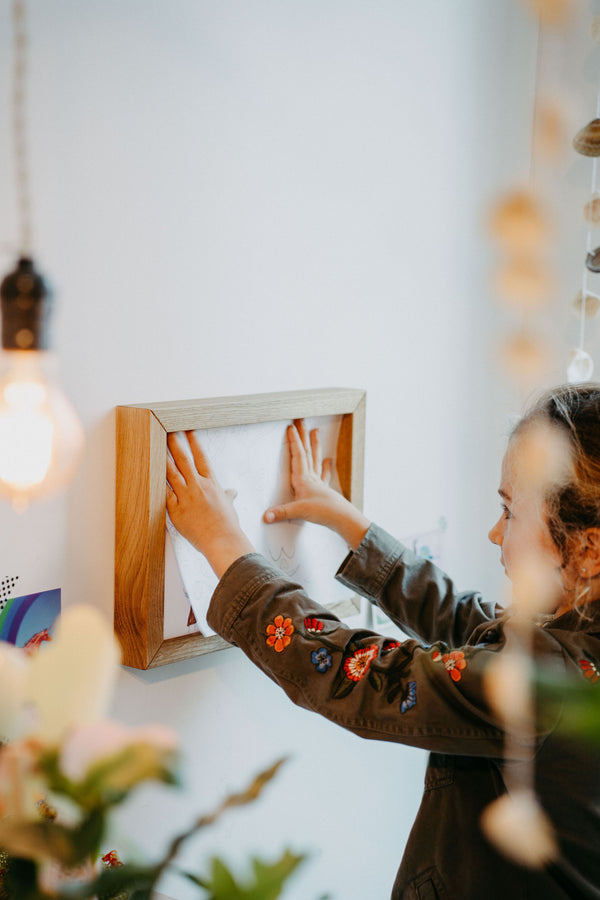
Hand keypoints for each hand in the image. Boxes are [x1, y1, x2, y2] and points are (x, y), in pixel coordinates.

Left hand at [166, 432, 253, 577]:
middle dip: (175, 444)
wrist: (222, 540)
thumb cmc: (228, 525)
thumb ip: (227, 496)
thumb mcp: (229, 506)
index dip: (194, 443)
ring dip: (163, 458)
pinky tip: (150, 473)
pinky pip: (163, 493)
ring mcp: (186, 497)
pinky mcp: (176, 509)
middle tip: (167, 431)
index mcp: (212, 484)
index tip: (188, 431)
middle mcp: (198, 486)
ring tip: (155, 446)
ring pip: (171, 473)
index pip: (202, 458)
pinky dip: (157, 482)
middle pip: (184, 460)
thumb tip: (232, 492)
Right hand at [263, 420, 370, 549]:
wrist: (343, 519)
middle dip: (303, 437)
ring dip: (315, 445)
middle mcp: (311, 478)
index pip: (298, 456)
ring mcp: (319, 483)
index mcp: (303, 480)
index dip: (294, 441)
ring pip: (316, 460)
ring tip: (316, 432)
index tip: (291, 427)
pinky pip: (324, 475)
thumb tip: (265, 516)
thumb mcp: (299, 512)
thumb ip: (281, 512)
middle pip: (307, 453)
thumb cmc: (323, 512)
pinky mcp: (324, 491)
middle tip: (302, 421)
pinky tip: (330, 461)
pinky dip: (326, 467)